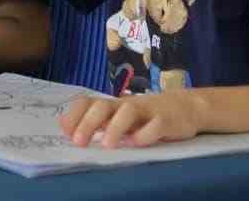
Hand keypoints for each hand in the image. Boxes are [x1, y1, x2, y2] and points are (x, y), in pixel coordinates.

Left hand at [58, 91, 200, 148]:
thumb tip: (63, 125)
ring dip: (115, 127)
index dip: (75, 115)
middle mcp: (126, 105)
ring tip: (106, 145)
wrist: (185, 106)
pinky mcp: (166, 120)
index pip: (88, 102)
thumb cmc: (146, 115)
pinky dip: (146, 134)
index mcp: (112, 106)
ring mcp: (147, 111)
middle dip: (88, 123)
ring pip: (128, 111)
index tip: (65, 132)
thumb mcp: (119, 117)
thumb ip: (95, 121)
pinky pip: (156, 124)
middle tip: (78, 142)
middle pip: (103, 106)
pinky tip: (137, 143)